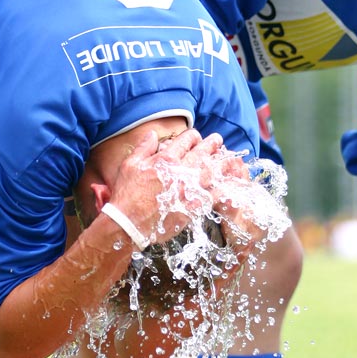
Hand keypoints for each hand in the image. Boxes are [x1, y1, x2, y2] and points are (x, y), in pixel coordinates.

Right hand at [108, 128, 224, 243]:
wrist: (129, 223)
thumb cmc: (126, 195)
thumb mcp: (130, 165)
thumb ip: (144, 148)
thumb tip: (153, 134)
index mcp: (166, 159)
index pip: (186, 140)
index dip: (194, 136)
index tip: (197, 138)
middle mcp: (180, 172)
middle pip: (203, 153)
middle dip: (212, 144)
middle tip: (218, 141)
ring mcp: (188, 191)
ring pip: (212, 172)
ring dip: (222, 163)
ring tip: (229, 158)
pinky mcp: (192, 208)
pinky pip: (212, 196)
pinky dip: (221, 189)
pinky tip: (227, 185)